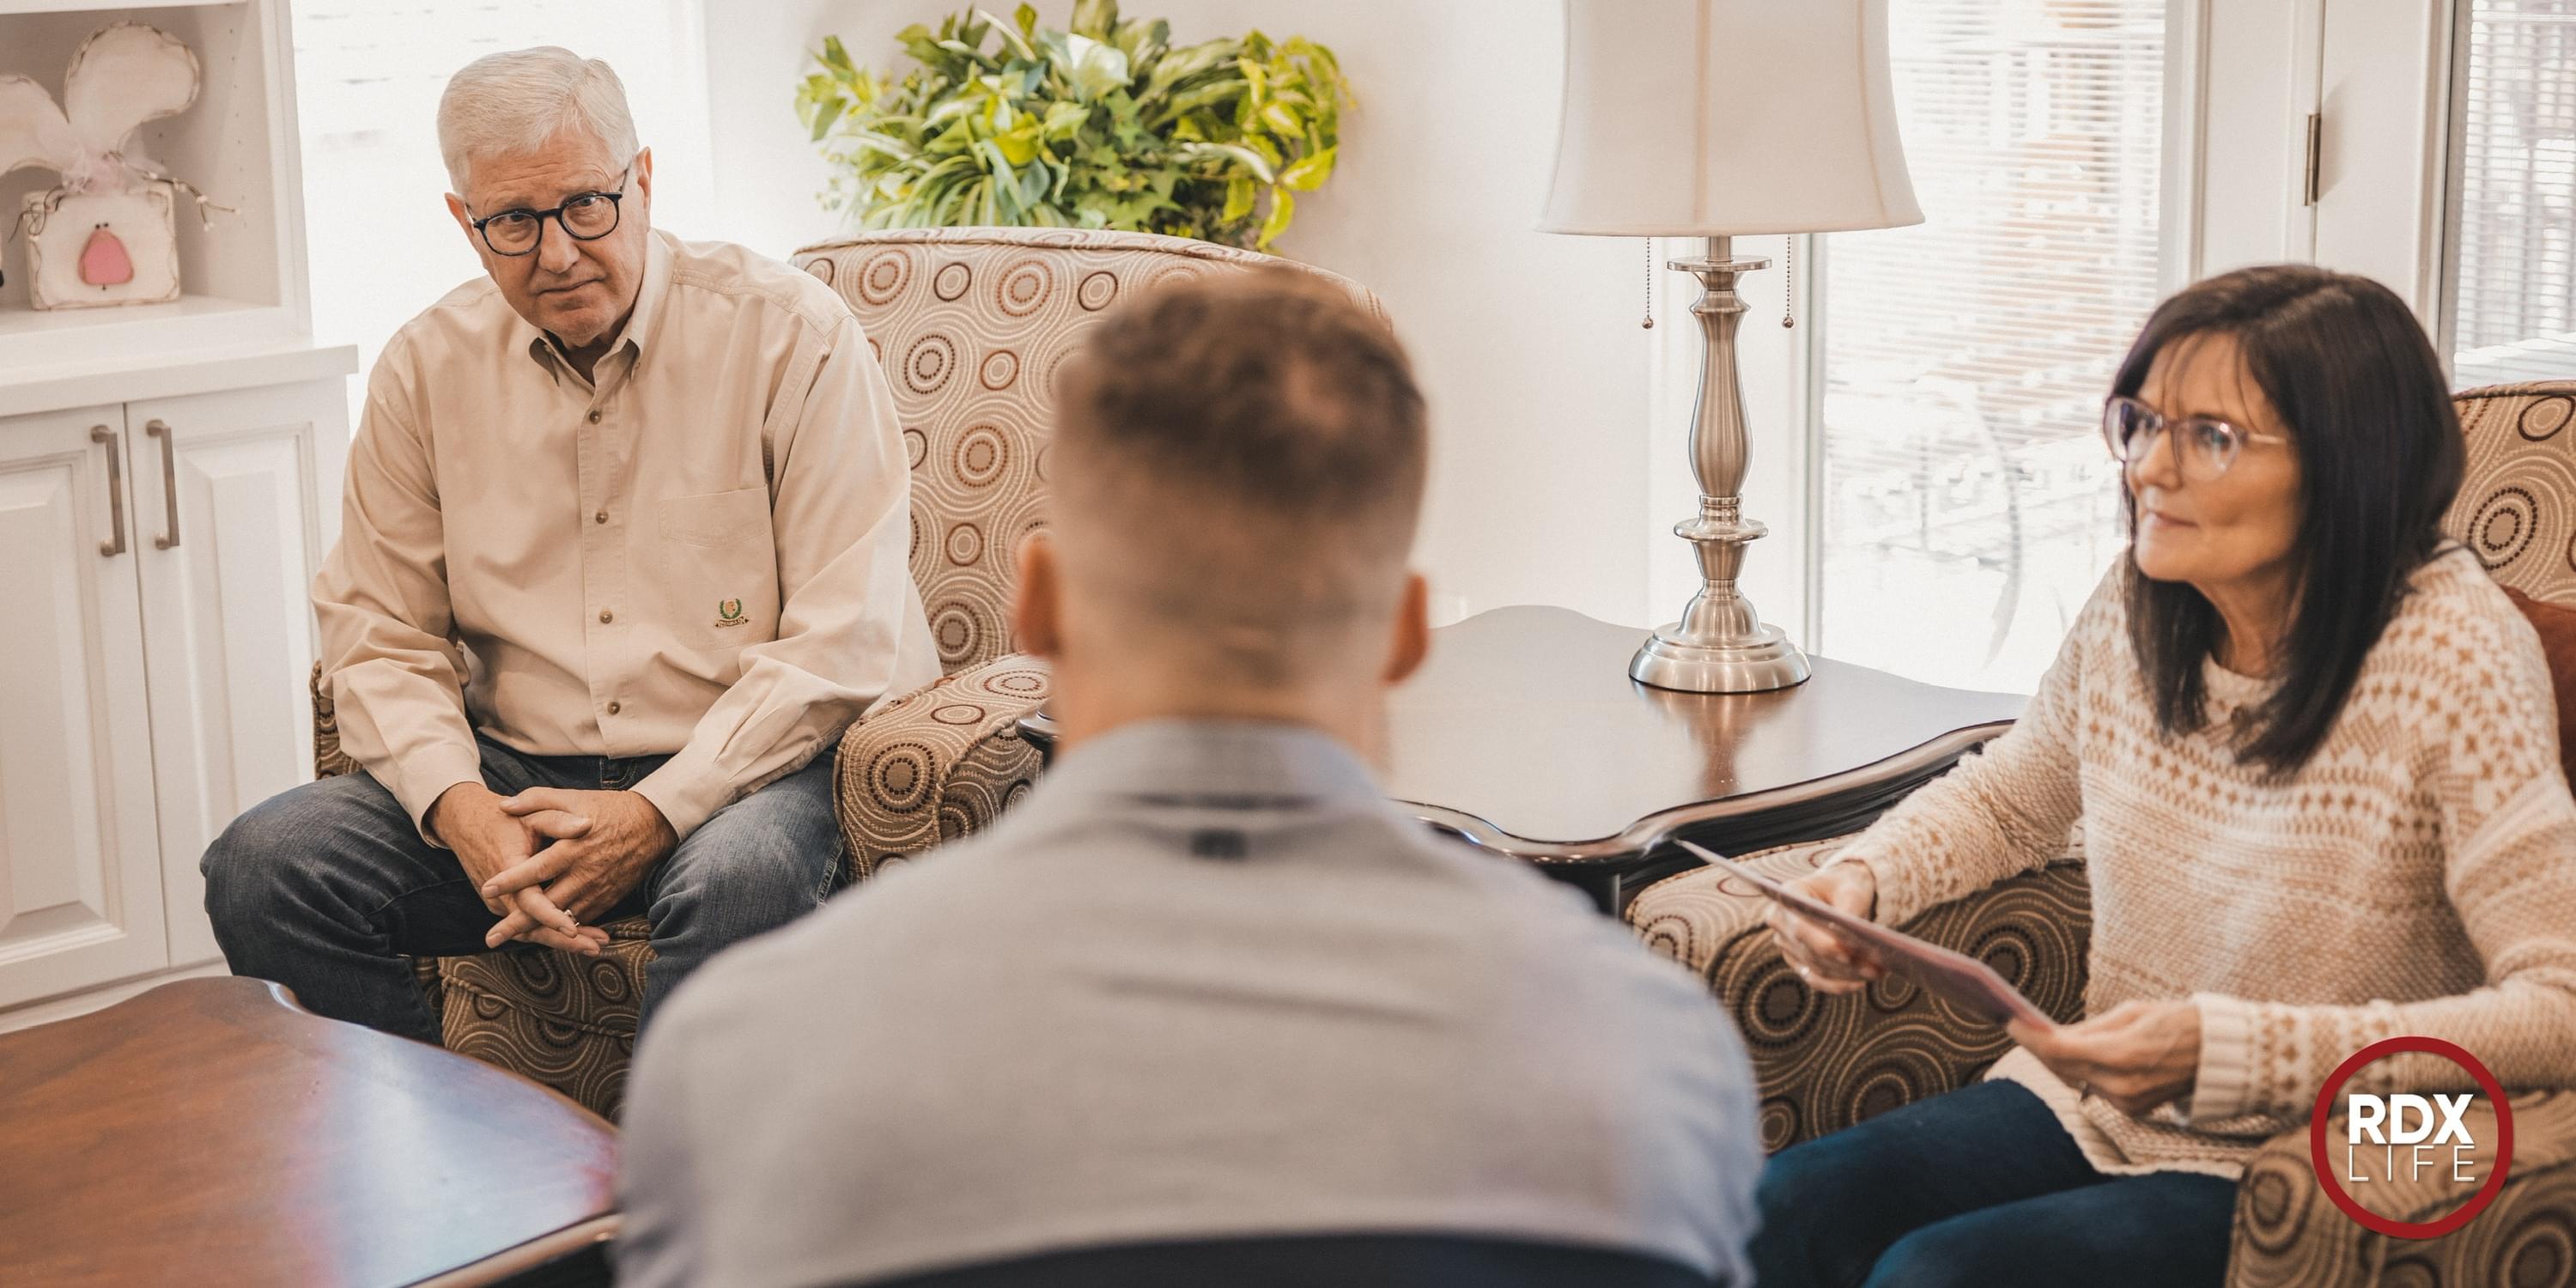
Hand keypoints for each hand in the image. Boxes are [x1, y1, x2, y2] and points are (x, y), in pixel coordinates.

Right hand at [424, 782, 605, 954]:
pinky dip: (550, 931)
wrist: (467, 823)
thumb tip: (587, 825)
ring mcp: (500, 903)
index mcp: (508, 869)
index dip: (550, 916)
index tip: (572, 928)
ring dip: (561, 940)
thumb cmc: (504, 819)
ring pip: (530, 930)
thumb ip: (558, 821)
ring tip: (594, 946)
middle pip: (531, 927)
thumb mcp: (532, 814)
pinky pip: (527, 925)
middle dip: (564, 940)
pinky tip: (578, 936)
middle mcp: (500, 894)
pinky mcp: (504, 906)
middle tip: (595, 948)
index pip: (529, 901)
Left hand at [480, 788, 676, 945]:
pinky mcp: (608, 898)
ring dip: (539, 931)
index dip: (511, 880)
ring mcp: (598, 889)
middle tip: (492, 937)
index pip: (537, 868)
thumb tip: (504, 806)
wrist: (652, 825)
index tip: (487, 889)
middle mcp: (584, 873)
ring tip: (514, 940)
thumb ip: (536, 800)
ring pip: (564, 918)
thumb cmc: (608, 809)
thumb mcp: (572, 797)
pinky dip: (564, 926)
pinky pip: (583, 917)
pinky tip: (545, 934)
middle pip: (547, 905)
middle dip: (518, 922)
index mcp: (573, 847)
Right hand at [1764, 860, 1885, 993]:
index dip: (1822, 944)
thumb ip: (1849, 907)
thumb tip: (1852, 933)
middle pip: (1810, 951)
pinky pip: (1815, 978)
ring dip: (1847, 975)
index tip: (1848, 955)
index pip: (1800, 927)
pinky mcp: (1797, 960)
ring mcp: (1786, 944)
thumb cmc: (1844, 885)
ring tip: (1876, 973)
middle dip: (1844, 964)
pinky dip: (1837, 985)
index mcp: (1787, 897)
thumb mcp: (1851, 888)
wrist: (1837, 891)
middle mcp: (1780, 922)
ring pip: (1816, 967)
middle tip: (1875, 968)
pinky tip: (1858, 984)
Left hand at [2009, 999, 2201, 1116]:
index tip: (2011, 1020)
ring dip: (2058, 1061)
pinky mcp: (2132, 1111)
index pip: (2059, 1050)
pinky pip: (2094, 1089)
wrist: (2221, 1056)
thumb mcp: (2133, 1012)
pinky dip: (2081, 1072)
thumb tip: (2052, 1035)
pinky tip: (2071, 1056)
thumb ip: (2089, 1029)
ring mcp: (2127, 1103)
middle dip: (2038, 1047)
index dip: (2031, 1036)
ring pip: (2075, 1080)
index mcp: (2122, 1055)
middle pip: (2061, 1068)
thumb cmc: (2177, 1022)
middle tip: (2017, 1026)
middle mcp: (2122, 1085)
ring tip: (2038, 1037)